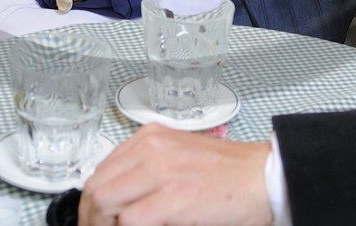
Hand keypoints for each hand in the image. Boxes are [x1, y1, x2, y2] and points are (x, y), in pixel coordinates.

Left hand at [80, 126, 271, 225]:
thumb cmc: (228, 174)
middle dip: (91, 218)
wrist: (264, 177)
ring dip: (104, 225)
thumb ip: (148, 171)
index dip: (92, 203)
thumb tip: (120, 203)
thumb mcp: (179, 158)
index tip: (95, 221)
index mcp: (150, 138)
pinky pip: (129, 221)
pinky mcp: (172, 198)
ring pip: (104, 202)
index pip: (101, 172)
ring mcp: (160, 172)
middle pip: (96, 187)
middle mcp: (151, 149)